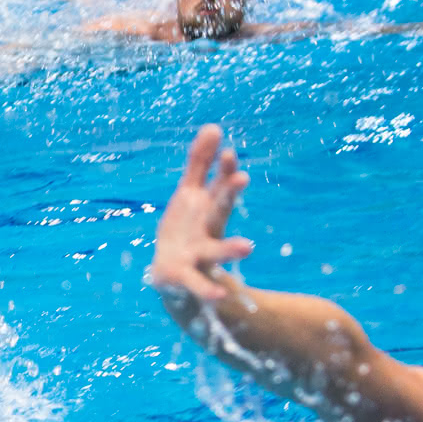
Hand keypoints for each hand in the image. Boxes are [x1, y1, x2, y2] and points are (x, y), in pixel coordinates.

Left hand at [148, 124, 254, 300]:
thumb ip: (200, 163)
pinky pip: (198, 284)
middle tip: (242, 178)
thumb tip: (215, 127)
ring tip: (248, 247)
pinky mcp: (186, 277)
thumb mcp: (190, 194)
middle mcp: (208, 230)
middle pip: (219, 210)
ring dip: (231, 249)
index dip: (223, 170)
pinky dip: (208, 289)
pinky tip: (219, 294)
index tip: (228, 152)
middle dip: (229, 194)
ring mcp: (200, 253)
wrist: (174, 275)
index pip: (218, 185)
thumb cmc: (186, 229)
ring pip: (217, 250)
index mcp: (207, 208)